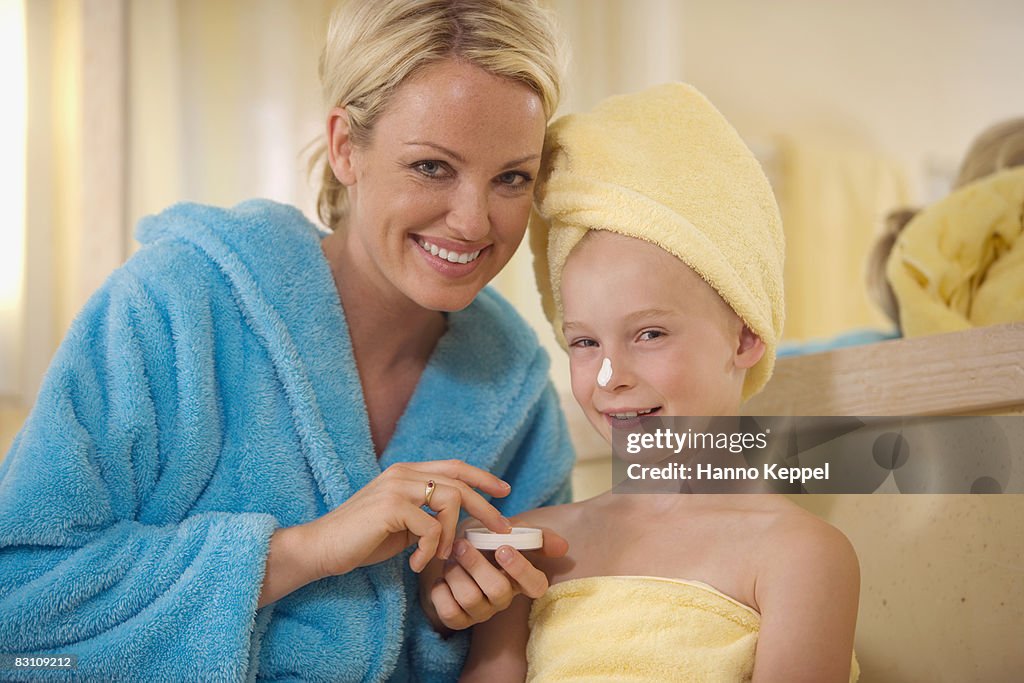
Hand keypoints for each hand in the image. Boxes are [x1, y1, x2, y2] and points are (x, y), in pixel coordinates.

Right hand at [306, 460, 512, 578]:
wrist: (322, 547)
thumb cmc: (361, 539)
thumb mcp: (402, 524)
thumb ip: (426, 515)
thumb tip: (459, 524)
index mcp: (406, 472)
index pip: (454, 466)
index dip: (482, 476)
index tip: (504, 491)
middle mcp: (403, 473)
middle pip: (459, 482)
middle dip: (485, 507)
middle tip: (501, 528)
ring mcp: (397, 487)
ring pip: (450, 502)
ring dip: (452, 534)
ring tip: (439, 556)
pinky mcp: (391, 506)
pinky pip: (431, 527)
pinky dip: (430, 550)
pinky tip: (417, 564)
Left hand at [421, 523, 567, 631]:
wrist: (451, 553)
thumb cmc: (484, 542)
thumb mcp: (508, 532)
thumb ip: (535, 536)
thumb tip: (564, 547)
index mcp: (521, 579)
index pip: (535, 585)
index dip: (521, 569)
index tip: (503, 548)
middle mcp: (504, 599)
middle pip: (498, 590)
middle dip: (477, 565)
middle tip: (461, 544)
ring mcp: (482, 612)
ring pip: (470, 598)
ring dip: (455, 573)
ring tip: (449, 558)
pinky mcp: (459, 621)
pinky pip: (450, 613)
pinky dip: (441, 591)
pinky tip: (441, 578)